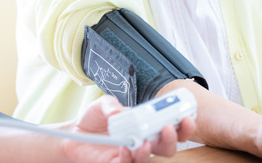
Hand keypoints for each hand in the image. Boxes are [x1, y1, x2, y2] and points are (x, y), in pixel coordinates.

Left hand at [60, 95, 195, 162]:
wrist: (74, 131)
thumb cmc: (94, 118)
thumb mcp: (103, 104)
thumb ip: (111, 104)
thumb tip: (119, 111)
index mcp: (146, 125)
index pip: (171, 128)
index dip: (183, 125)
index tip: (187, 116)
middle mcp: (143, 141)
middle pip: (167, 148)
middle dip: (172, 139)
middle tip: (168, 128)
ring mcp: (130, 154)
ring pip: (149, 159)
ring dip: (149, 151)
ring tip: (144, 142)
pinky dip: (127, 158)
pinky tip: (124, 148)